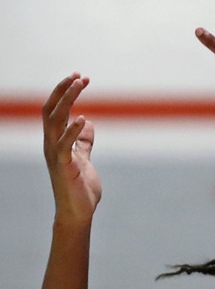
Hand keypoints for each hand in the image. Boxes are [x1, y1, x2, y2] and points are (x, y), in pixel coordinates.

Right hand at [42, 73, 100, 224]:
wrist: (79, 212)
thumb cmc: (80, 187)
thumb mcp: (84, 158)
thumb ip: (84, 142)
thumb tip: (87, 123)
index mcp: (56, 141)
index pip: (56, 110)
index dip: (64, 92)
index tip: (79, 77)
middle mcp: (52, 145)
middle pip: (52, 110)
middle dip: (64, 90)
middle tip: (79, 76)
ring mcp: (56, 155)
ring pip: (55, 122)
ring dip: (67, 102)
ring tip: (79, 86)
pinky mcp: (65, 168)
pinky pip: (65, 146)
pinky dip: (73, 131)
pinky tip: (83, 120)